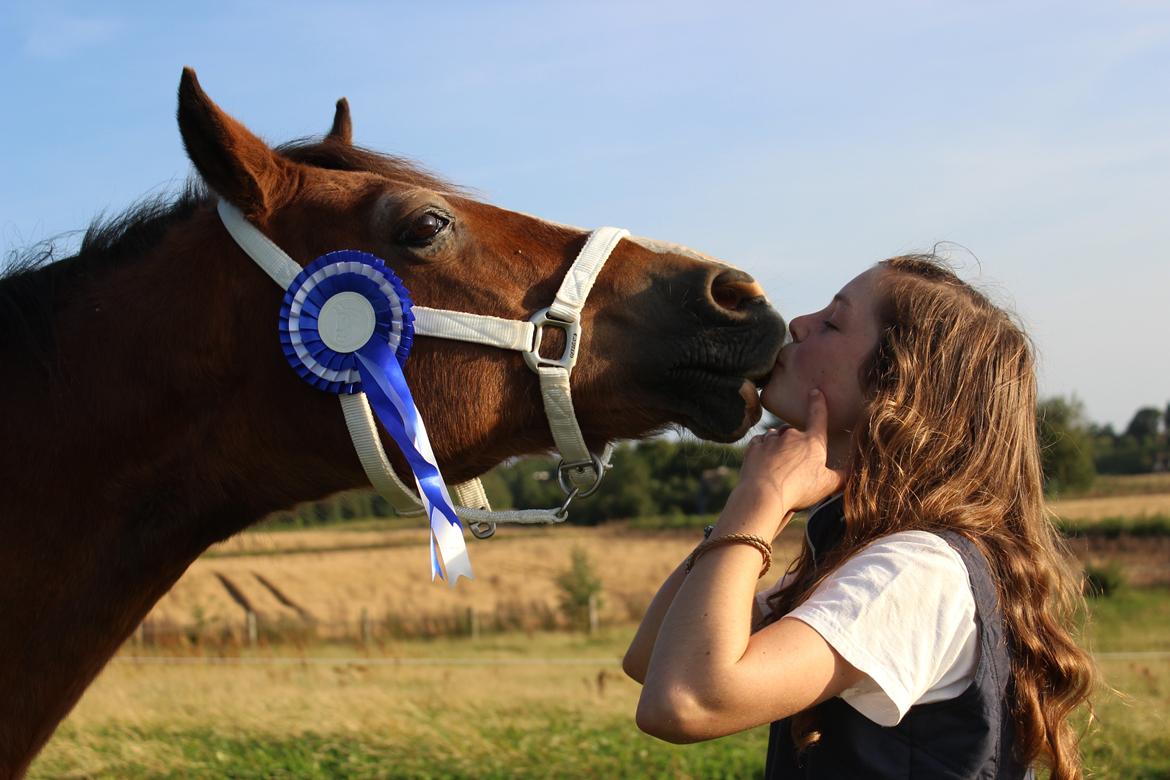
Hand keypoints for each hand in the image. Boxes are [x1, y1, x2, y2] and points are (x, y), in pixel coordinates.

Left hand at [737, 388, 846, 514]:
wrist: (764, 494)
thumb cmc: (799, 490)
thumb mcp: (828, 486)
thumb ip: (842, 476)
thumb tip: (854, 471)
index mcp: (812, 441)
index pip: (818, 416)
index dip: (818, 403)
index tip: (815, 391)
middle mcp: (791, 435)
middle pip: (793, 431)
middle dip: (794, 441)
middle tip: (794, 462)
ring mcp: (770, 440)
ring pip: (775, 435)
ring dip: (777, 444)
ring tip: (779, 465)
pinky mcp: (754, 447)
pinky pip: (759, 442)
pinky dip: (762, 449)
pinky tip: (764, 462)